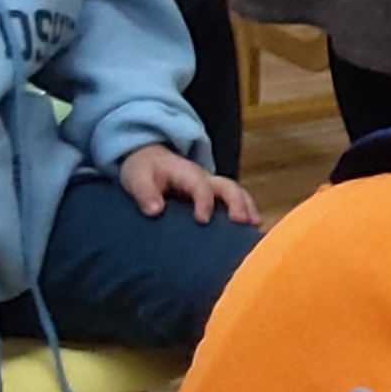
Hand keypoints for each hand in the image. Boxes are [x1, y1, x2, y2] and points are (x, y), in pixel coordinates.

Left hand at [115, 142, 255, 223]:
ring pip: (236, 193)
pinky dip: (246, 213)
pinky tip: (249, 232)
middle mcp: (204, 178)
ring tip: (254, 227)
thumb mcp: (136, 178)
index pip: (200, 185)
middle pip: (227, 186)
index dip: (204, 201)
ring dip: (247, 208)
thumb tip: (155, 210)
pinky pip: (235, 202)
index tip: (202, 220)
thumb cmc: (143, 170)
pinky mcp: (213, 197)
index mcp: (186, 173)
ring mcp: (211, 187)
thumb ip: (145, 193)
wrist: (149, 160)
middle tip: (241, 222)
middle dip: (237, 203)